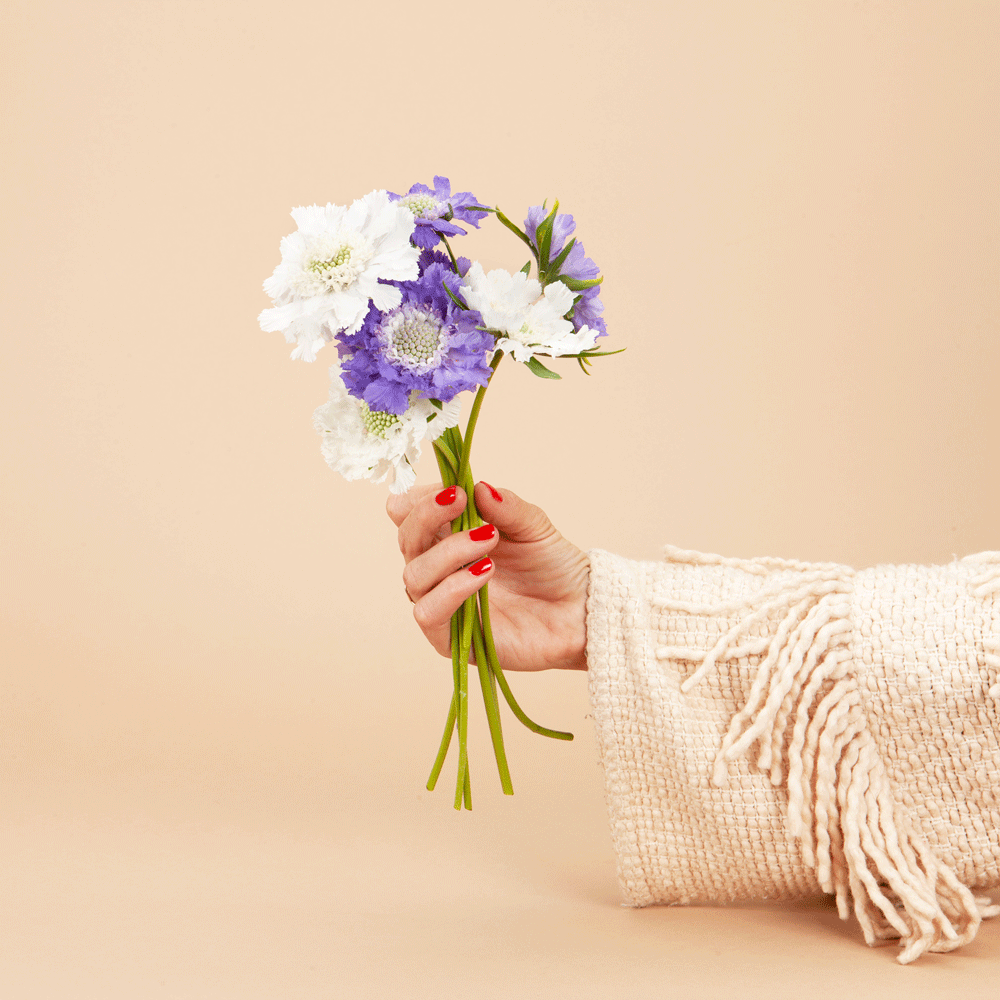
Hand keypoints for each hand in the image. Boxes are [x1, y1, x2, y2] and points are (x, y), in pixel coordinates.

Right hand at [386, 482, 588, 670]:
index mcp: (449, 537)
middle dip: (428, 515)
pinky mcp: (450, 638)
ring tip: (489, 539)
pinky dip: (452, 588)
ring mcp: (442, 603)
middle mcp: (439, 569)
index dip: (421, 499)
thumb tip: (477, 487)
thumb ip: (505, 506)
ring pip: (414, 575)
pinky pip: (429, 612)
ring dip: (448, 551)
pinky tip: (484, 571)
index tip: (454, 489)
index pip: (408, 513)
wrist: (580, 609)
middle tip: (461, 501)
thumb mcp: (534, 526)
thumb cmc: (552, 567)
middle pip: (407, 540)